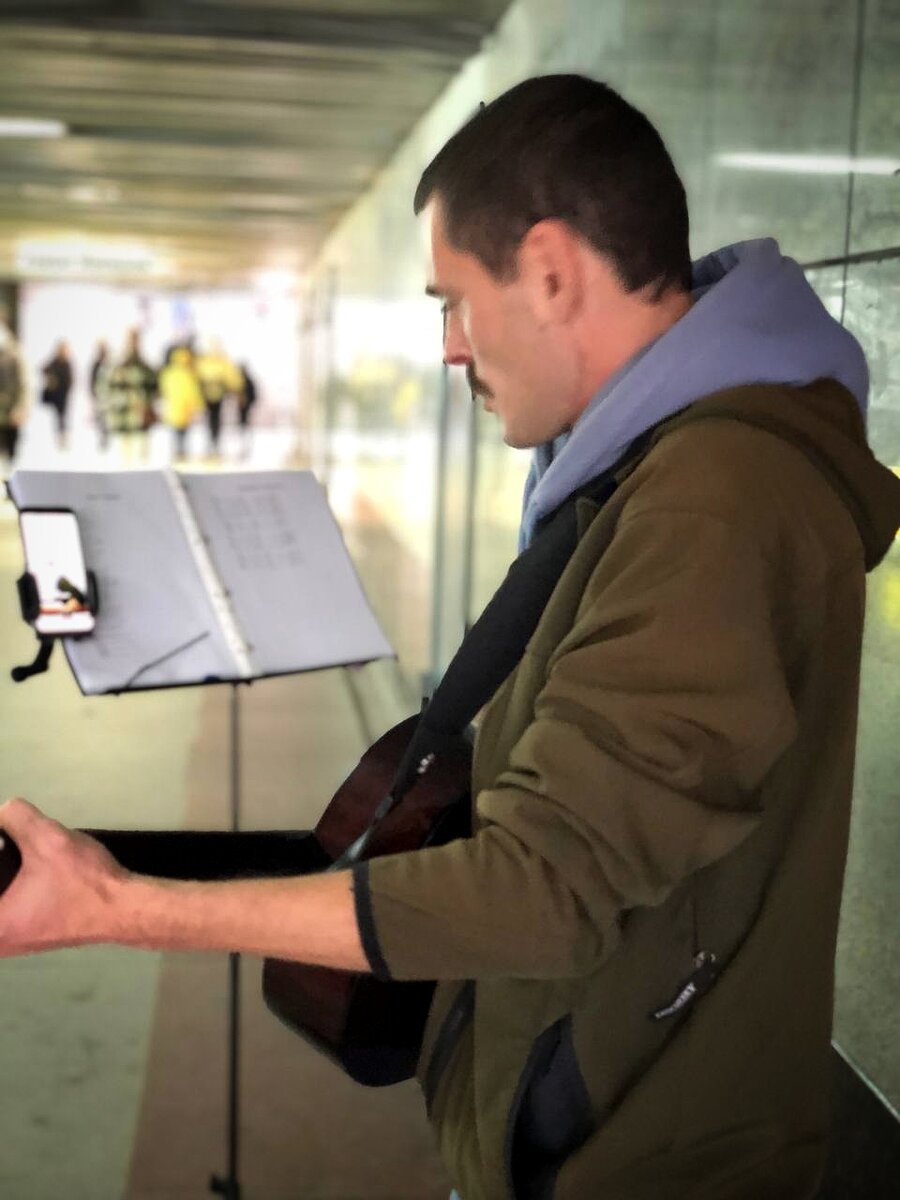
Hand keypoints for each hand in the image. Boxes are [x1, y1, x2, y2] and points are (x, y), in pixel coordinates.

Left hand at [0, 798, 128, 956]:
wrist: (124, 907)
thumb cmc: (84, 882)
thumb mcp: (49, 839)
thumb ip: (17, 817)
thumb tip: (5, 810)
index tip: (3, 850)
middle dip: (2, 869)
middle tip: (8, 847)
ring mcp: (13, 943)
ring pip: (2, 904)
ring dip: (6, 881)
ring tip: (17, 854)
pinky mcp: (30, 936)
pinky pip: (9, 912)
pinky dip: (12, 892)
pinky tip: (27, 872)